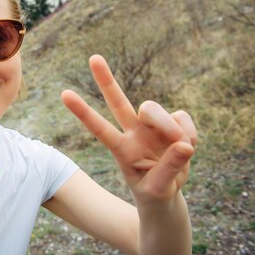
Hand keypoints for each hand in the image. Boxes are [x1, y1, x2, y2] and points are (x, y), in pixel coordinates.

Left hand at [61, 55, 196, 204]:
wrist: (167, 196)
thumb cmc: (154, 193)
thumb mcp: (157, 190)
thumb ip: (169, 168)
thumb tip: (185, 145)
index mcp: (121, 149)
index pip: (99, 128)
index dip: (83, 112)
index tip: (64, 94)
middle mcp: (133, 132)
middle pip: (118, 102)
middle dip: (106, 80)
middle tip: (93, 58)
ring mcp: (152, 127)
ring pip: (155, 110)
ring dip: (171, 128)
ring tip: (181, 148)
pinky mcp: (173, 123)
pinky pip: (182, 117)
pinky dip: (189, 133)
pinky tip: (188, 146)